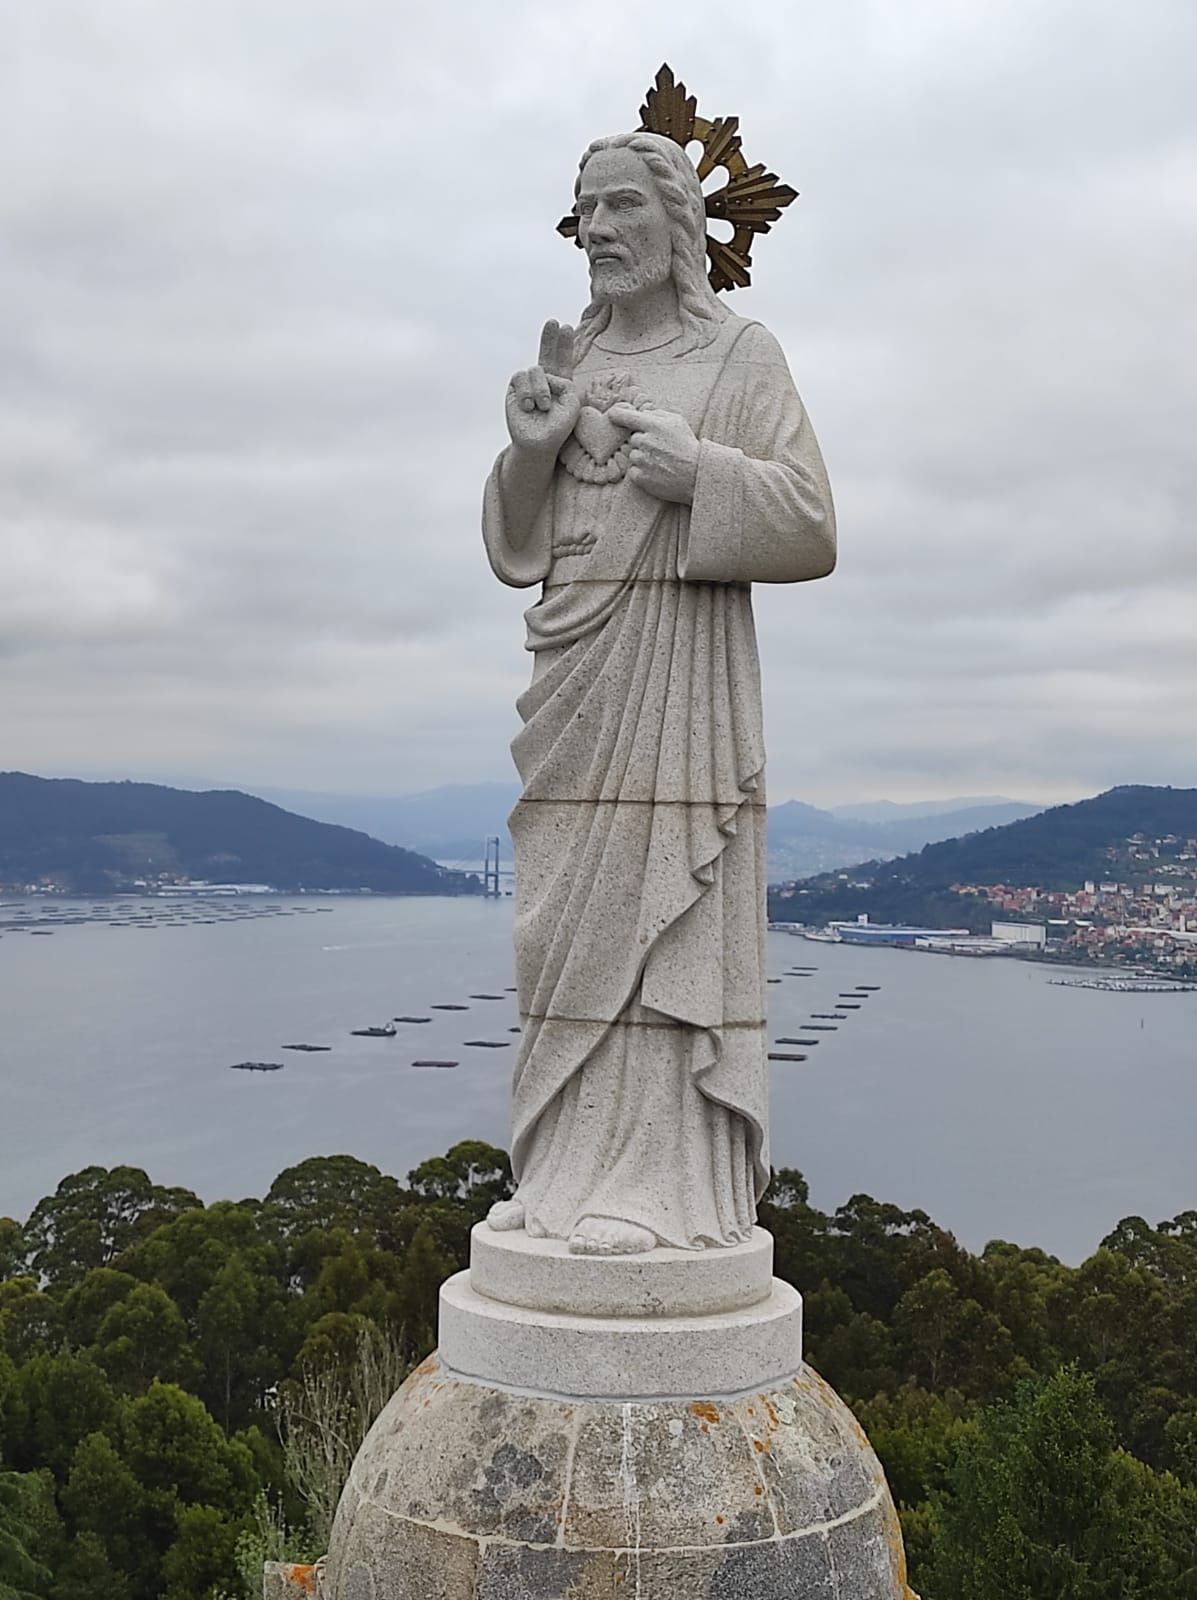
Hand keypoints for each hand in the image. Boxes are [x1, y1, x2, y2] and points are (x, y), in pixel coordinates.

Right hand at [505, 321, 580, 455]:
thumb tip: (543, 374)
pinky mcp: (515, 389)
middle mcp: (544, 382)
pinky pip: (521, 377)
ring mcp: (529, 384)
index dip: (565, 345)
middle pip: (547, 355)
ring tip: (543, 407)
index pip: (563, 361)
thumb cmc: (558, 427)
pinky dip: (527, 391)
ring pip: (536, 370)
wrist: (539, 443)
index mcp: (561, 385)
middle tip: (553, 322)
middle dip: (549, 338)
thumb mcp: (572, 403)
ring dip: (541, 389)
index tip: (568, 327)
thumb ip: (565, 382)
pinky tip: (529, 406)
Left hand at [607, 403, 699, 503]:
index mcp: (653, 425)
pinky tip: (656, 472)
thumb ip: (658, 414)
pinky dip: (641, 472)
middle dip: (643, 442)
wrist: (696, 475)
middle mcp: (644, 441)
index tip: (612, 415)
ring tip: (660, 462)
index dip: (617, 415)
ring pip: (633, 455)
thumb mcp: (678, 422)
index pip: (625, 417)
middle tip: (659, 449)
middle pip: (633, 439)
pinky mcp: (640, 478)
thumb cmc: (687, 446)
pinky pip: (633, 471)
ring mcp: (641, 460)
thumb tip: (642, 412)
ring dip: (642, 458)